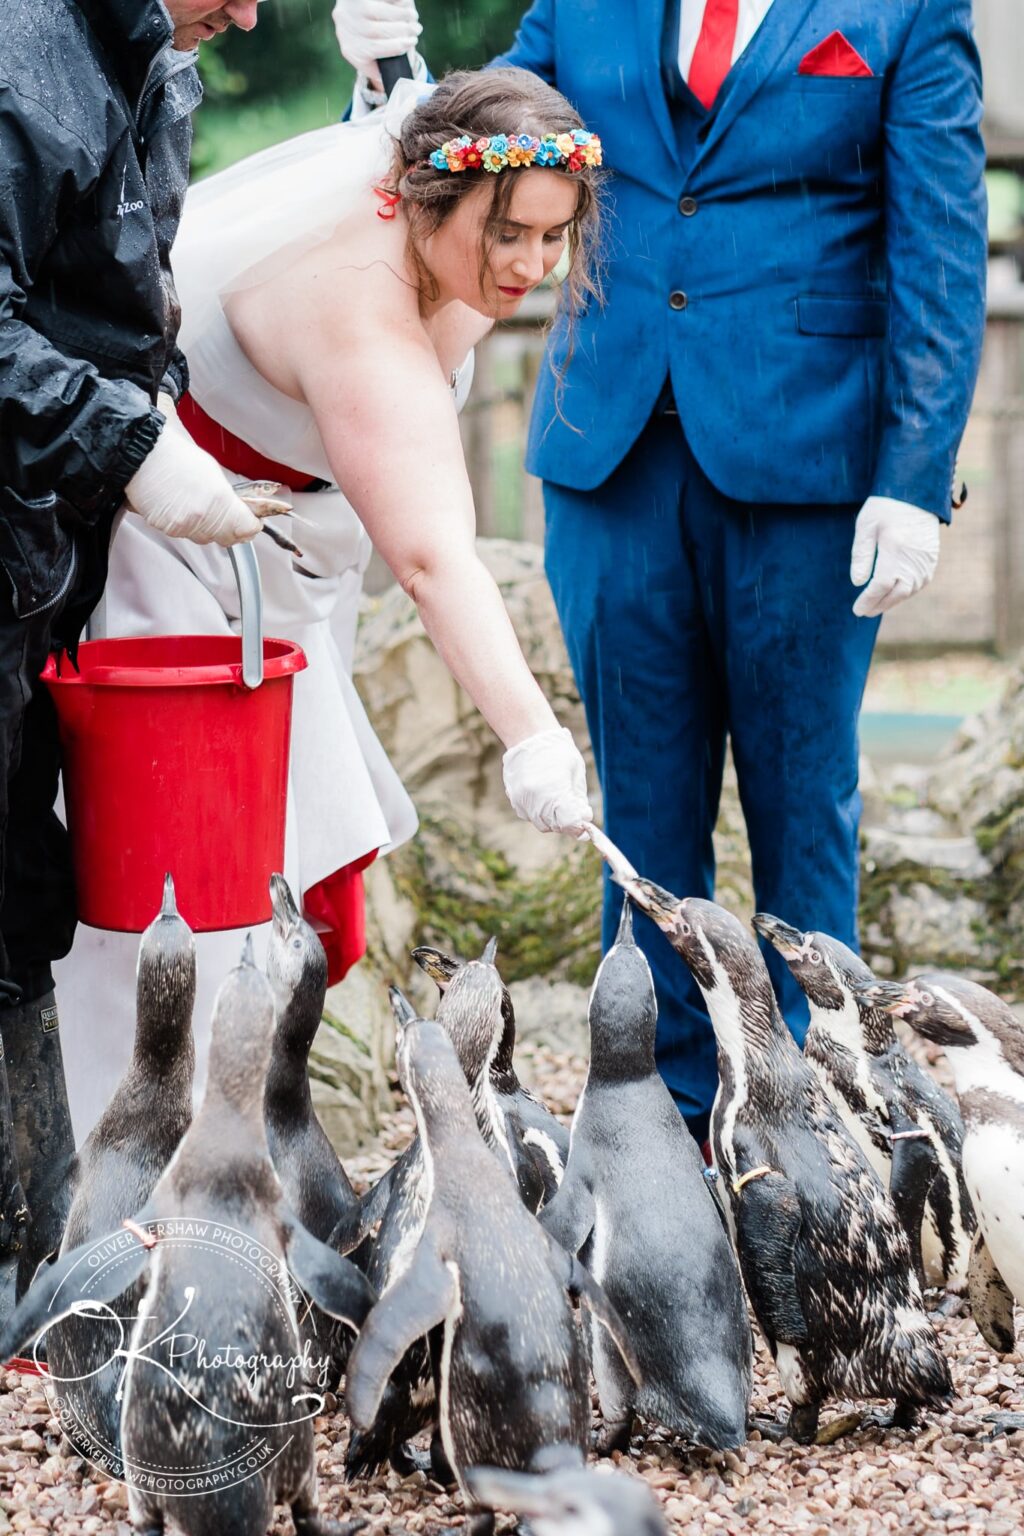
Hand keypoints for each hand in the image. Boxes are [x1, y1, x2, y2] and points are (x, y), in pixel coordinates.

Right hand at [126, 401, 261, 547]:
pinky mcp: (166, 528)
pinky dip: (186, 524)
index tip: (252, 521)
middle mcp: (202, 517)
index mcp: (220, 500)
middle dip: (229, 527)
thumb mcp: (214, 472)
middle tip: (227, 515)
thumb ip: (229, 498)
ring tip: (197, 504)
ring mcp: (183, 526)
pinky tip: (180, 507)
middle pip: (226, 537)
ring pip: (204, 537)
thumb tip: (241, 512)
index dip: (251, 525)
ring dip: (206, 527)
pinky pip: (184, 533)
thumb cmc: (175, 456)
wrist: (142, 454)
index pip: (246, 528)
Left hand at [332, 0, 421, 90]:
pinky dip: (395, 2)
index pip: (373, 50)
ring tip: (413, 16)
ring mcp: (349, 11)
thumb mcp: (370, 56)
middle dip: (402, 30)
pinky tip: (404, 4)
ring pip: (378, 12)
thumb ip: (380, 68)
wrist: (350, 12)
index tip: (411, 43)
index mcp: (352, 50)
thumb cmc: (368, 38)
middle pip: (376, 31)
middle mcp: (346, 30)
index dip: (395, 46)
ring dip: (400, 14)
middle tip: (417, 29)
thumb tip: (393, 84)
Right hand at [502, 726, 593, 834]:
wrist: (529, 736)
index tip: (584, 823)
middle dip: (567, 822)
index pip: (569, 822)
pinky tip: (545, 797)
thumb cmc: (558, 751)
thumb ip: (578, 800)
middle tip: (574, 811)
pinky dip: (540, 812)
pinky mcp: (514, 799)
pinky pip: (530, 815)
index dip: (578, 825)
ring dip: (553, 819)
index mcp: (554, 791)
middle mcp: (535, 800)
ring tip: (559, 801)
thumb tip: (583, 819)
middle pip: (555, 826)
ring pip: (541, 823)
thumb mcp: (576, 774)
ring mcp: (522, 801)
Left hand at [850, 496, 939, 617]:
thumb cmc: (886, 508)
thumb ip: (862, 555)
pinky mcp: (932, 559)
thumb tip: (858, 583)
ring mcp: (926, 560)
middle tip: (865, 611)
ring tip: (877, 605)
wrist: (917, 493)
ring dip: (892, 600)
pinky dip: (906, 592)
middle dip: (879, 605)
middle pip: (896, 593)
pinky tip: (895, 593)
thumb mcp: (866, 526)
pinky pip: (920, 583)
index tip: (857, 609)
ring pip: (909, 590)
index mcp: (895, 548)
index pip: (881, 584)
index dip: (869, 600)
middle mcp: (913, 558)